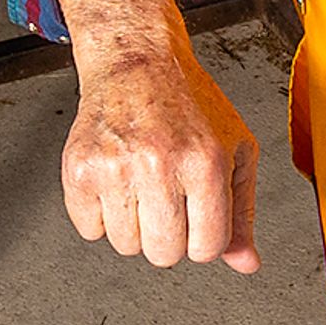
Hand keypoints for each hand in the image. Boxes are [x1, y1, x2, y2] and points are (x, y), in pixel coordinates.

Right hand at [52, 0, 259, 271]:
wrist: (136, 60)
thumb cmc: (190, 103)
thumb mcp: (235, 149)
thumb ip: (241, 212)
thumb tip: (245, 264)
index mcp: (206, 162)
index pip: (207, 248)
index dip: (204, 240)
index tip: (198, 216)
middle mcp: (161, 164)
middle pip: (164, 254)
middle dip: (169, 236)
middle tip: (167, 198)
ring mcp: (117, 166)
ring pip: (126, 246)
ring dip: (134, 226)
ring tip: (141, 185)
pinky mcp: (80, 167)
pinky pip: (88, 229)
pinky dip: (99, 215)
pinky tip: (115, 181)